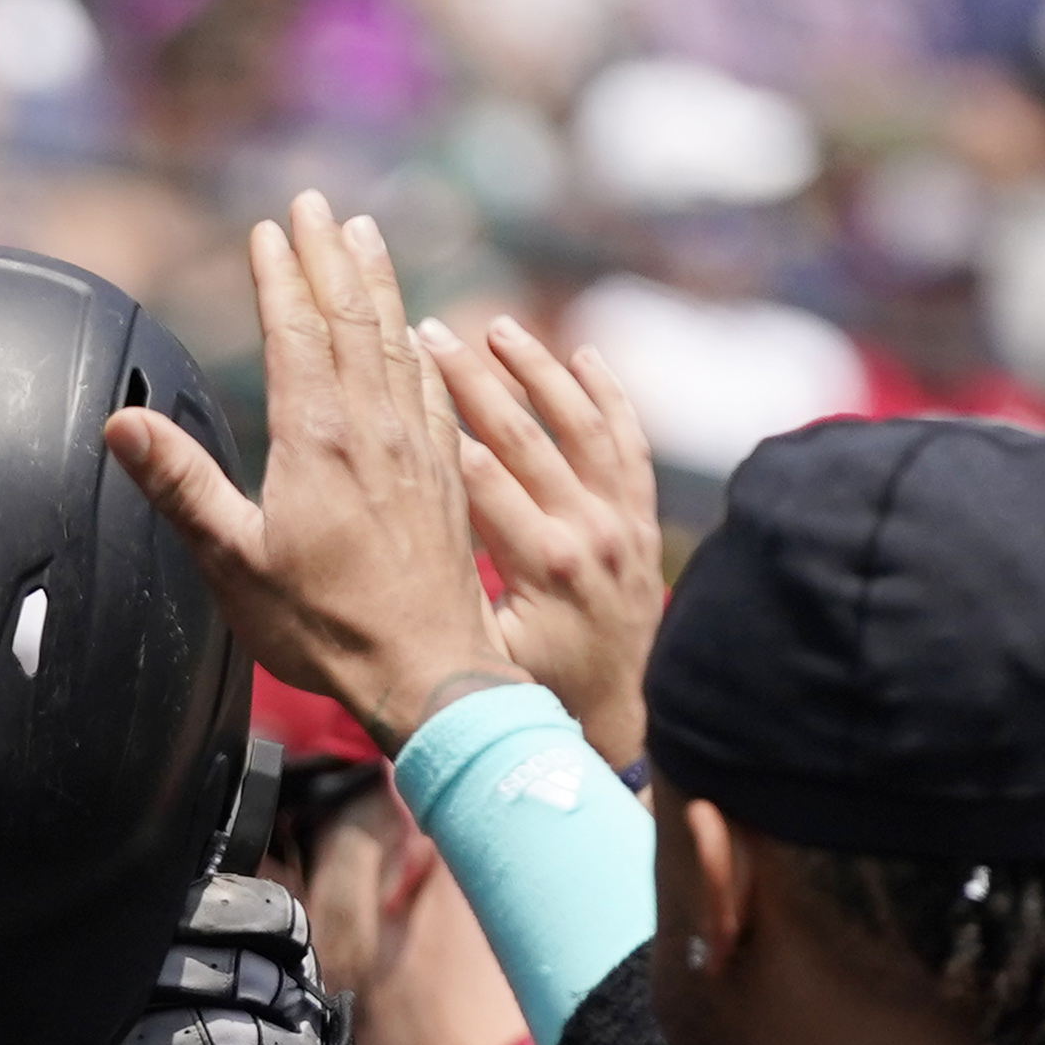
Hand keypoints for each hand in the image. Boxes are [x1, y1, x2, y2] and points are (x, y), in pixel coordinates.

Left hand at [57, 873, 350, 1044]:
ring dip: (142, 1031)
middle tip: (101, 973)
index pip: (279, 921)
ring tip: (86, 1036)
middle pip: (249, 975)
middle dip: (166, 969)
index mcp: (285, 982)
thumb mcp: (140, 1009)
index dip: (220, 906)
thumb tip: (141, 868)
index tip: (149, 907)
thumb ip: (155, 948)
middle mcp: (305, 1030)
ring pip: (227, 1034)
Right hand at [98, 194, 516, 754]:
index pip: (298, 331)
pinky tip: (419, 329)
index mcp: (318, 440)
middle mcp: (374, 428)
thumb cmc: (325, 626)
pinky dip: (420, 340)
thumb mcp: (232, 560)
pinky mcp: (444, 471)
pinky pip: (433, 383)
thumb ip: (180, 483)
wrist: (425, 669)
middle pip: (352, 317)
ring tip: (367, 235)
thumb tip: (124, 422)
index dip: (282, 275)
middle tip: (318, 204)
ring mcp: (417, 445)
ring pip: (398, 338)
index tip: (271, 230)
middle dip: (331, 255)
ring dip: (378, 282)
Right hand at [425, 313, 667, 775]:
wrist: (618, 715)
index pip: (485, 475)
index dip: (441, 422)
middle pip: (528, 436)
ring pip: (582, 425)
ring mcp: (623, 521)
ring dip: (539, 372)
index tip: (402, 376)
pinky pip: (629, 443)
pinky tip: (583, 355)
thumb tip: (409, 533)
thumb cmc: (533, 692)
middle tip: (433, 331)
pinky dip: (609, 395)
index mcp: (544, 566)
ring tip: (498, 329)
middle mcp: (591, 532)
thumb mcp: (485, 652)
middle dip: (476, 379)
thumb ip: (452, 591)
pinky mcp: (642, 519)